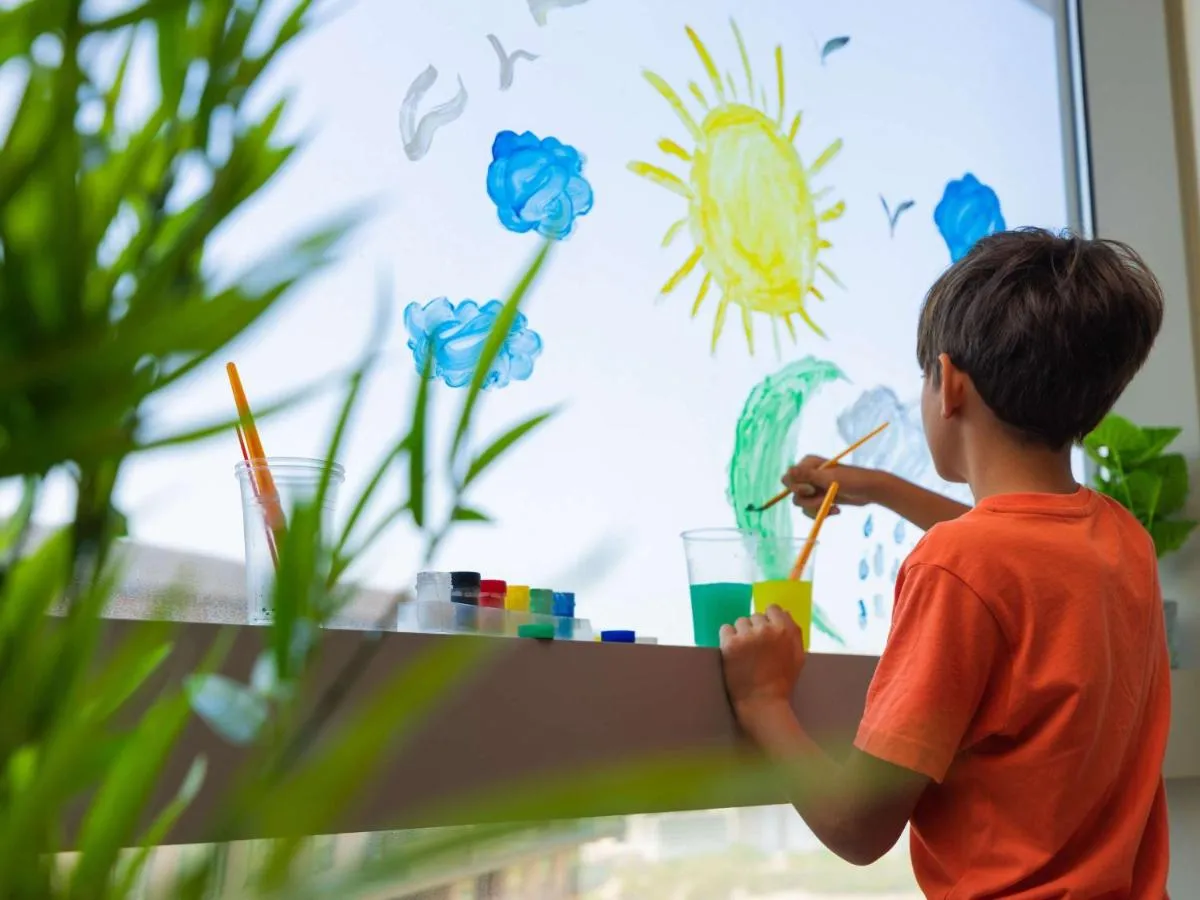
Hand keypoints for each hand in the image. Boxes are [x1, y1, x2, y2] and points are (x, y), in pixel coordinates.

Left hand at [720, 606, 805, 724]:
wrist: (762, 703)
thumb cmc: (782, 683)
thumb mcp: (798, 657)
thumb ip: (794, 633)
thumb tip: (786, 613)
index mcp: (785, 631)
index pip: (773, 609)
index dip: (768, 620)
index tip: (765, 633)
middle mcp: (767, 629)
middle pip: (755, 616)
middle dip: (754, 629)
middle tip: (754, 649)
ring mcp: (748, 636)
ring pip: (740, 622)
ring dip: (741, 634)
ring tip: (744, 653)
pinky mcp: (730, 644)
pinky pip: (725, 629)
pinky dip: (727, 639)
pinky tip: (732, 653)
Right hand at [783, 456, 880, 518]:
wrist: (870, 490)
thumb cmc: (852, 480)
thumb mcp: (829, 478)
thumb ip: (807, 475)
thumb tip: (788, 470)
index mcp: (808, 464)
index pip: (788, 479)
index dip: (798, 488)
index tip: (812, 489)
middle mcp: (808, 475)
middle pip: (794, 493)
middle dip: (809, 501)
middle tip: (824, 499)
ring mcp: (814, 487)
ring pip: (802, 504)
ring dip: (817, 508)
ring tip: (833, 507)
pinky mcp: (820, 498)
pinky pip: (810, 510)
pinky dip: (821, 513)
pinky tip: (835, 510)